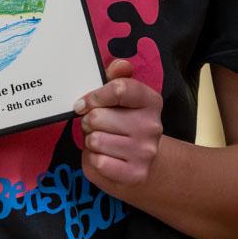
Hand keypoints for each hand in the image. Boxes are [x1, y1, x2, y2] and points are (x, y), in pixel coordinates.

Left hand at [76, 59, 162, 189]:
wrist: (143, 164)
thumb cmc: (124, 124)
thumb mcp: (120, 99)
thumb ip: (116, 77)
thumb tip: (120, 65)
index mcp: (150, 101)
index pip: (119, 88)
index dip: (94, 95)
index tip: (84, 103)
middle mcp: (152, 125)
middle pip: (97, 116)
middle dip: (88, 121)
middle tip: (97, 126)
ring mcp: (145, 151)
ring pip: (95, 140)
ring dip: (91, 141)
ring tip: (103, 141)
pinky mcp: (135, 174)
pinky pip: (97, 162)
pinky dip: (94, 160)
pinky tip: (106, 157)